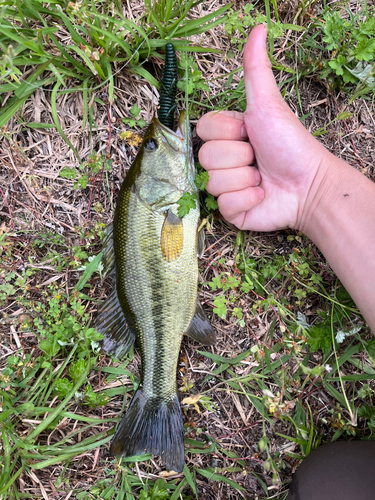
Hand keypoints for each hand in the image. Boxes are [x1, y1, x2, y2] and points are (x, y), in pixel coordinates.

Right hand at [196, 25, 330, 231]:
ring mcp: (225, 186)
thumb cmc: (291, 144)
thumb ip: (256, 70)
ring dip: (245, 179)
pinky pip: (223, 205)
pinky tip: (262, 194)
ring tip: (262, 177)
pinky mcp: (231, 210)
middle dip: (240, 157)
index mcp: (227, 135)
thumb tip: (258, 29)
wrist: (309, 184)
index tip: (249, 132)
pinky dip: (247, 199)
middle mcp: (224, 160)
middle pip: (206, 157)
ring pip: (213, 182)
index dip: (227, 132)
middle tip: (259, 157)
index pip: (203, 131)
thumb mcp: (268, 104)